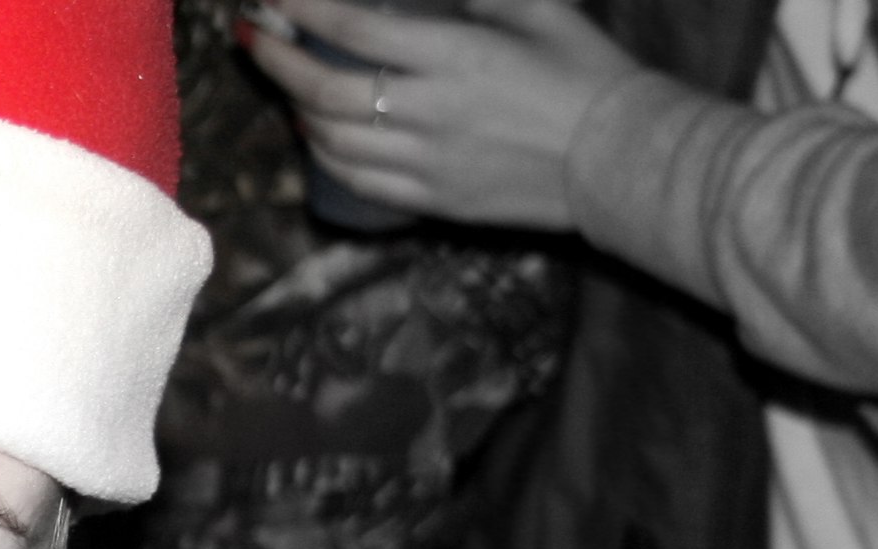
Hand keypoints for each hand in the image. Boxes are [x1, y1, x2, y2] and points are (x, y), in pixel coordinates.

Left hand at [241, 0, 640, 227]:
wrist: (623, 157)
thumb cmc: (586, 73)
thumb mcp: (538, 9)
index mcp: (457, 55)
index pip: (355, 29)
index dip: (304, 10)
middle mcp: (431, 111)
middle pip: (325, 89)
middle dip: (277, 61)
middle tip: (254, 39)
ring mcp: (427, 162)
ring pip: (331, 140)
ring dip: (295, 108)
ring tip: (284, 83)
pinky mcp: (432, 200)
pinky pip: (356, 181)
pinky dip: (322, 156)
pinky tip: (313, 135)